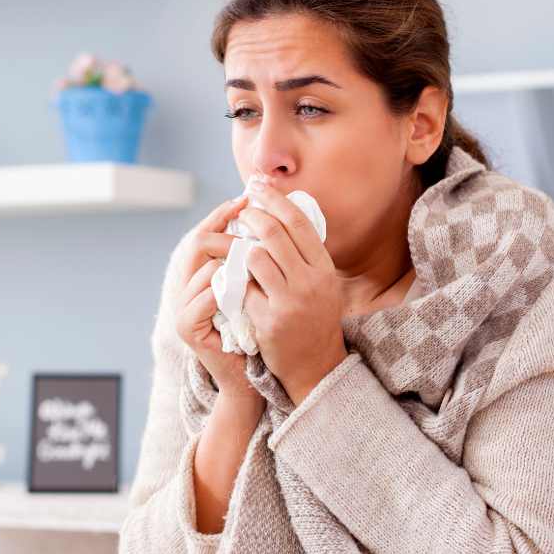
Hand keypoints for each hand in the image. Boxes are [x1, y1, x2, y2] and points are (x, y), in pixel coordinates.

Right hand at [172, 195, 261, 398]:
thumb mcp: (260, 290)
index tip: (246, 198)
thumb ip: (256, 260)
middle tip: (245, 211)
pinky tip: (245, 282)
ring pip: (202, 269)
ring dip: (229, 257)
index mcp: (203, 277)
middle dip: (221, 226)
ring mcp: (184, 308)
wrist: (248, 380)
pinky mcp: (188, 328)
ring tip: (252, 246)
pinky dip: (225, 288)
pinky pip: (205, 299)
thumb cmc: (260, 333)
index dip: (221, 215)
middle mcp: (187, 289)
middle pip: (196, 245)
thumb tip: (272, 218)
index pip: (205, 236)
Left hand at [238, 183, 348, 404]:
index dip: (276, 200)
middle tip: (240, 212)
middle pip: (273, 234)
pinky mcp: (269, 320)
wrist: (316, 366)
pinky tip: (229, 277)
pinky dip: (233, 280)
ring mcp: (290, 302)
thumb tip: (282, 210)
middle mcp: (310, 282)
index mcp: (324, 268)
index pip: (298, 222)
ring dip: (239, 248)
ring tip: (233, 247)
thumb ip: (304, 253)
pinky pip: (243, 288)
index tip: (258, 187)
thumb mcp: (321, 282)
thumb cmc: (314, 317)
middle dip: (251, 216)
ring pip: (254, 257)